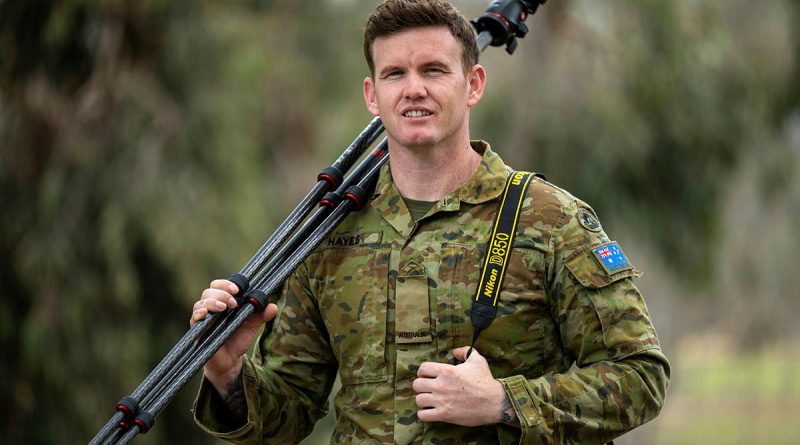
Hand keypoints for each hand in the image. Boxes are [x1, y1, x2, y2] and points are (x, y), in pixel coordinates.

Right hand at [191, 279, 277, 396]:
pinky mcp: (197, 331)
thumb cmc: (238, 340)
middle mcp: (210, 309)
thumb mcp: (251, 327)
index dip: (226, 284)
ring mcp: (203, 319)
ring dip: (212, 302)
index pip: (219, 286)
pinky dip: (199, 313)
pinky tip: (205, 313)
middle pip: (209, 291)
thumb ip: (261, 316)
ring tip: (224, 308)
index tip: (239, 289)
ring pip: (200, 303)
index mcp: (223, 303)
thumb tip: (273, 307)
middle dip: (222, 293)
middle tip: (234, 303)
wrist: (230, 361)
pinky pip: (194, 319)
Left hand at [413, 346, 513, 426]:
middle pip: (417, 385)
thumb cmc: (485, 380)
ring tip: (429, 401)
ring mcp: (442, 401)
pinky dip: (424, 414)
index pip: (422, 369)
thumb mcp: (477, 360)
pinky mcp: (444, 415)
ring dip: (422, 400)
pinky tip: (430, 412)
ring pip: (418, 400)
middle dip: (421, 386)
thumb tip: (454, 351)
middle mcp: (441, 385)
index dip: (423, 372)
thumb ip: (464, 351)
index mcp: (446, 370)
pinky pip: (423, 416)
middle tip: (428, 389)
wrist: (494, 401)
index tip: (427, 376)